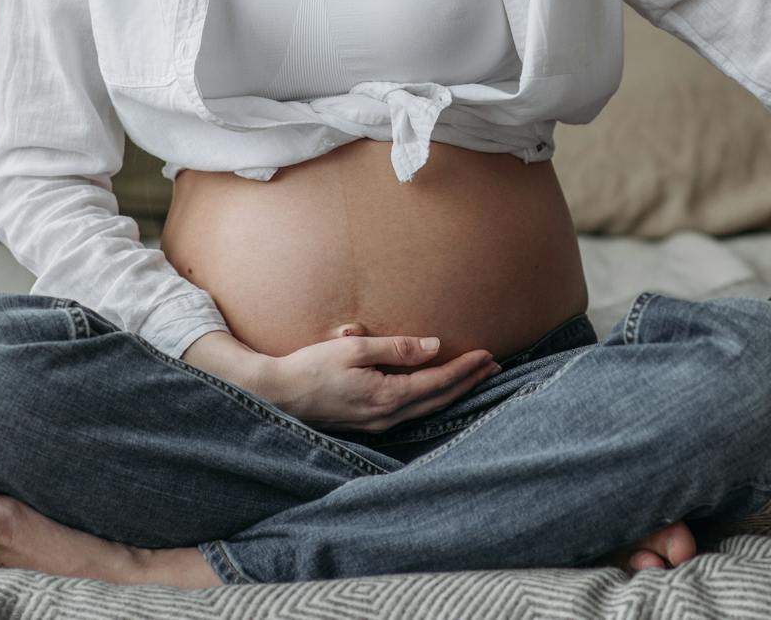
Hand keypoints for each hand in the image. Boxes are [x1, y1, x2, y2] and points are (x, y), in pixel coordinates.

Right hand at [260, 332, 502, 432]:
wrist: (276, 395)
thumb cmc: (310, 367)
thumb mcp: (354, 349)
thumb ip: (396, 348)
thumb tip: (435, 346)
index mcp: (386, 398)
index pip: (437, 382)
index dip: (465, 369)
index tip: (488, 355)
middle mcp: (386, 417)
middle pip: (439, 400)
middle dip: (468, 382)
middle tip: (494, 366)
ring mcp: (377, 424)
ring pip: (427, 409)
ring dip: (453, 391)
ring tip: (475, 377)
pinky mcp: (368, 423)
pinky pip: (411, 412)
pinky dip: (433, 399)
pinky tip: (439, 391)